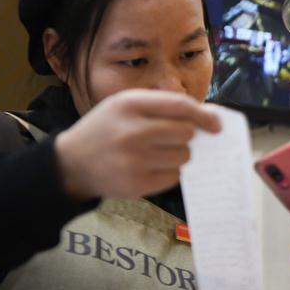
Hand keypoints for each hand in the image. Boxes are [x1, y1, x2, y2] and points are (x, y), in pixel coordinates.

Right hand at [54, 89, 220, 200]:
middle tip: (170, 138)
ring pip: (183, 156)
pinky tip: (150, 167)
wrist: (72, 163)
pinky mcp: (136, 184)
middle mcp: (131, 131)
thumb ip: (163, 106)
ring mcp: (133, 160)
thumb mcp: (125, 105)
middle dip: (186, 135)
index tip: (217, 125)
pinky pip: (174, 176)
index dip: (204, 115)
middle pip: (186, 133)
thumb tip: (209, 117)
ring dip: (178, 154)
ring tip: (156, 153)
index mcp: (129, 105)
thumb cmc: (107, 129)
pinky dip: (169, 172)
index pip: (180, 106)